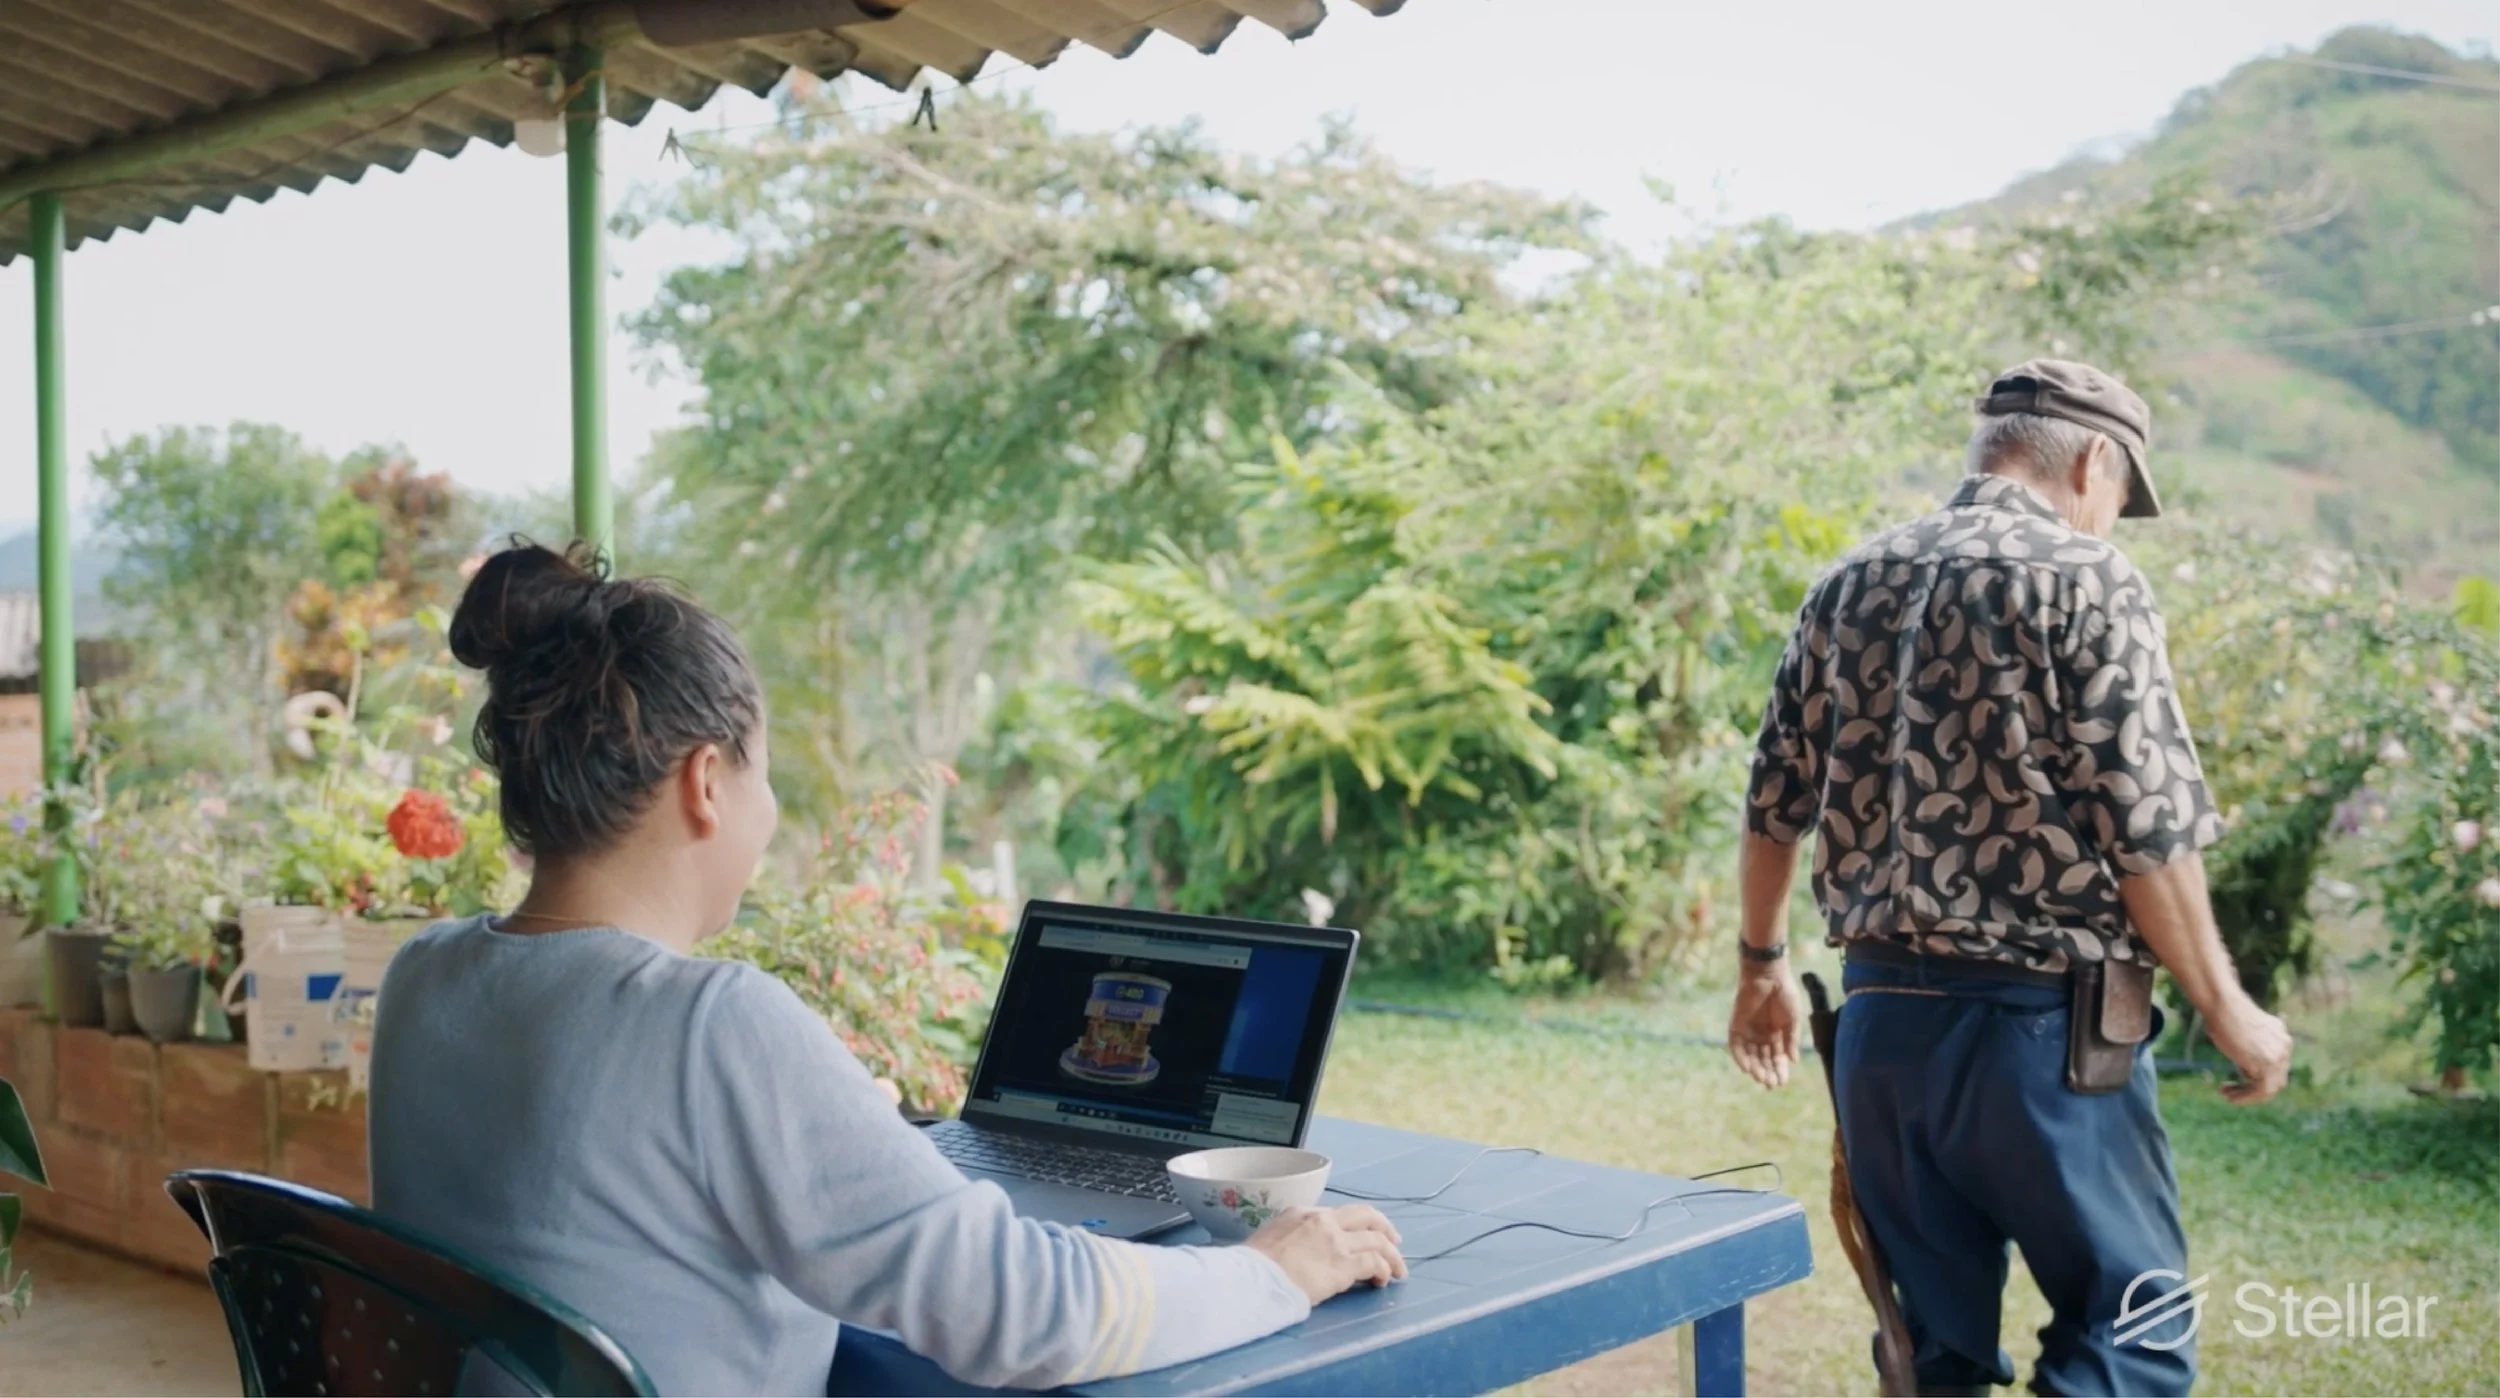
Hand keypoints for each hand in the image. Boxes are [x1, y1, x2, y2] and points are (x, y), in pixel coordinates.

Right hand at [1245, 1204, 1406, 1302]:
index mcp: (1303, 1213)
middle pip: (1366, 1216)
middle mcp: (1325, 1221)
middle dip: (1384, 1227)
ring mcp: (1337, 1242)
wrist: (1255, 1278)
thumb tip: (1301, 1251)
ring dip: (1392, 1255)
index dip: (1356, 1224)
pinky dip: (1384, 1270)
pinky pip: (1374, 1262)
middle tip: (1394, 1241)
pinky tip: (1383, 1280)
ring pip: (1377, 1240)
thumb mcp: (1271, 1236)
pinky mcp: (1345, 1264)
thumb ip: (1292, 1237)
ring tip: (1398, 1270)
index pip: (1340, 1214)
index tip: (1363, 1234)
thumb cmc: (1255, 1264)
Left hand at [1727, 963, 1803, 1087]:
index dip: (1779, 1070)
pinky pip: (1736, 1045)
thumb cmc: (1784, 993)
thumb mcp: (1792, 1020)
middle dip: (1767, 1072)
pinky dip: (1740, 1057)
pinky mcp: (1736, 1024)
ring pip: (1750, 1055)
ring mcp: (1748, 1030)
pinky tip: (1747, 1068)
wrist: (1769, 974)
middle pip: (1762, 1059)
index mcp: (1776, 1033)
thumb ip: (1791, 1040)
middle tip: (1771, 1084)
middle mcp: (1761, 1034)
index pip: (1776, 1057)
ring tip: (1762, 1078)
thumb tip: (1793, 1062)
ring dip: (1755, 1068)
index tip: (1782, 1082)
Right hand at [2206, 999, 2292, 1104]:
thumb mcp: (2239, 1028)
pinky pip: (2261, 1091)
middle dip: (2254, 1087)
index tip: (2236, 1075)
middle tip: (2231, 1090)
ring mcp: (2279, 1056)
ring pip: (2270, 1087)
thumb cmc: (2221, 1011)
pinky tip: (2228, 1096)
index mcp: (2279, 1033)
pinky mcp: (2269, 1066)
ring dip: (2248, 1096)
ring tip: (2227, 1095)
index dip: (2256, 1074)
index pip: (2275, 1062)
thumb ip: (2247, 1042)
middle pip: (2277, 1078)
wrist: (2223, 1005)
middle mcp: (2284, 1044)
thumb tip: (2240, 1056)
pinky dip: (2244, 1097)